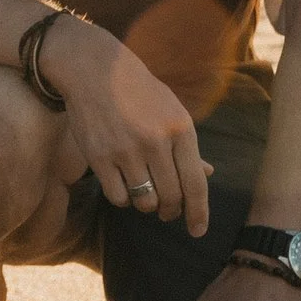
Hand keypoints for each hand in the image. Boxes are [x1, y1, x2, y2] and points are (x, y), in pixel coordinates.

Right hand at [42, 19, 212, 231]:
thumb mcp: (170, 110)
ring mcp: (126, 150)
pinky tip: (122, 183)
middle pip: (171, 198)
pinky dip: (123, 197)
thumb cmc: (137, 91)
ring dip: (146, 204)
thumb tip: (208, 174)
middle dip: (171, 211)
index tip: (197, 231)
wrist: (93, 69)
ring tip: (144, 191)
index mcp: (180, 129)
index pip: (196, 184)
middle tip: (167, 211)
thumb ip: (187, 145)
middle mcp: (156, 141)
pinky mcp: (99, 157)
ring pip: (144, 202)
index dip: (199, 213)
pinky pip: (118, 197)